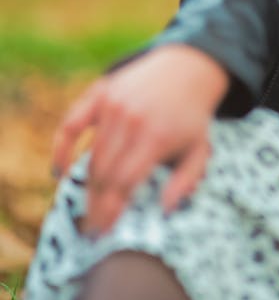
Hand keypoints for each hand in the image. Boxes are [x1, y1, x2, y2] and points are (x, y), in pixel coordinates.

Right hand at [52, 44, 229, 234]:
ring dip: (86, 185)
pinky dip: (60, 148)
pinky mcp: (100, 92)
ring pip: (90, 155)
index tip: (105, 232)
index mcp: (156, 137)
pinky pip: (70, 124)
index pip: (124, 183)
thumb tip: (166, 211)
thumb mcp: (200, 149)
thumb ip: (185, 182)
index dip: (111, 210)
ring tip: (87, 208)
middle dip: (96, 205)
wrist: (187, 67)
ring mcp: (113, 105)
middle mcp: (131, 121)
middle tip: (92, 227)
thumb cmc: (192, 117)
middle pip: (103, 174)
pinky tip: (58, 172)